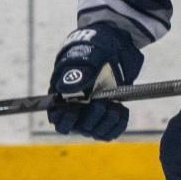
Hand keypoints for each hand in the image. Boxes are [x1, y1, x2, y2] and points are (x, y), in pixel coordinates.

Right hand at [47, 26, 142, 140]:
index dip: (66, 121)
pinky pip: (112, 131)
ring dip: (107, 121)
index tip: (76, 111)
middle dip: (91, 118)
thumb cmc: (94, 51)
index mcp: (64, 96)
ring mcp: (93, 114)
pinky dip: (119, 124)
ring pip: (97, 132)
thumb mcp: (87, 58)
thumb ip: (77, 74)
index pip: (58, 120)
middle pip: (80, 128)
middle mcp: (77, 109)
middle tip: (100, 104)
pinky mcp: (108, 116)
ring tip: (113, 106)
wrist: (116, 47)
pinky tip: (122, 110)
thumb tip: (66, 90)